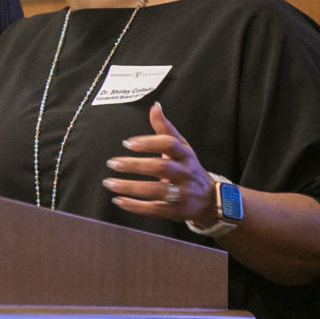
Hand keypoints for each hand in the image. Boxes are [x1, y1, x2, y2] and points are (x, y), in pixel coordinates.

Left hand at [102, 102, 214, 221]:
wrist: (210, 198)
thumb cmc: (188, 167)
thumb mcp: (181, 146)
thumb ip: (165, 128)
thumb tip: (154, 106)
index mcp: (185, 155)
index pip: (169, 144)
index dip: (149, 142)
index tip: (127, 143)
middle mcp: (185, 173)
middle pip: (162, 168)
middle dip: (136, 165)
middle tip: (112, 163)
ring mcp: (183, 194)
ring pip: (156, 191)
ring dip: (131, 187)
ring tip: (110, 183)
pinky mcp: (177, 212)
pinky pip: (155, 209)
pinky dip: (136, 206)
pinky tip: (119, 200)